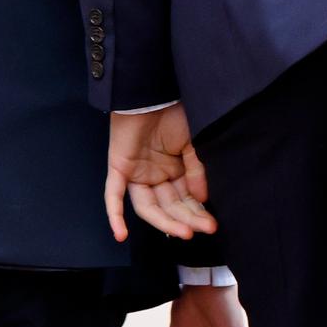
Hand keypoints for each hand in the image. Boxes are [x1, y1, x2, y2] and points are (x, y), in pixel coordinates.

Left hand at [106, 105, 216, 241]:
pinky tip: (121, 236)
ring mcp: (136, 174)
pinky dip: (116, 215)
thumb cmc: (174, 110)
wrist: (151, 90)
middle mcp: (155, 175)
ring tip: (184, 231)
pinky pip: (114, 196)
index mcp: (174, 169)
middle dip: (188, 218)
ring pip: (148, 207)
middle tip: (206, 228)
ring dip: (165, 221)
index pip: (185, 199)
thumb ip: (196, 170)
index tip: (212, 222)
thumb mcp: (194, 142)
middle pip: (169, 206)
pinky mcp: (119, 168)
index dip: (197, 212)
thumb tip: (202, 198)